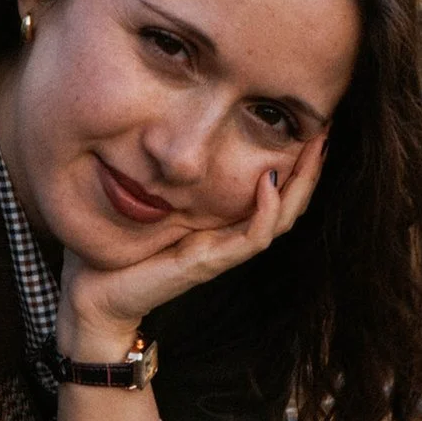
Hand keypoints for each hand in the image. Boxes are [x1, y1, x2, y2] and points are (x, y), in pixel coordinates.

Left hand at [63, 135, 325, 353]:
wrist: (95, 297)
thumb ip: (161, 176)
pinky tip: (269, 184)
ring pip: (282, 218)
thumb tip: (160, 130)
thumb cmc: (116, 250)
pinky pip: (252, 238)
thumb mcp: (144, 201)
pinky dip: (266, 211)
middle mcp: (230, 238)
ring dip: (301, 184)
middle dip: (311, 166)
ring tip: (314, 148)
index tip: (308, 122)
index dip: (295, 160)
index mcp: (221, 224)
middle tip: (326, 128)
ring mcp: (224, 252)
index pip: (273, 189)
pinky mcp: (209, 263)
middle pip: (289, 201)